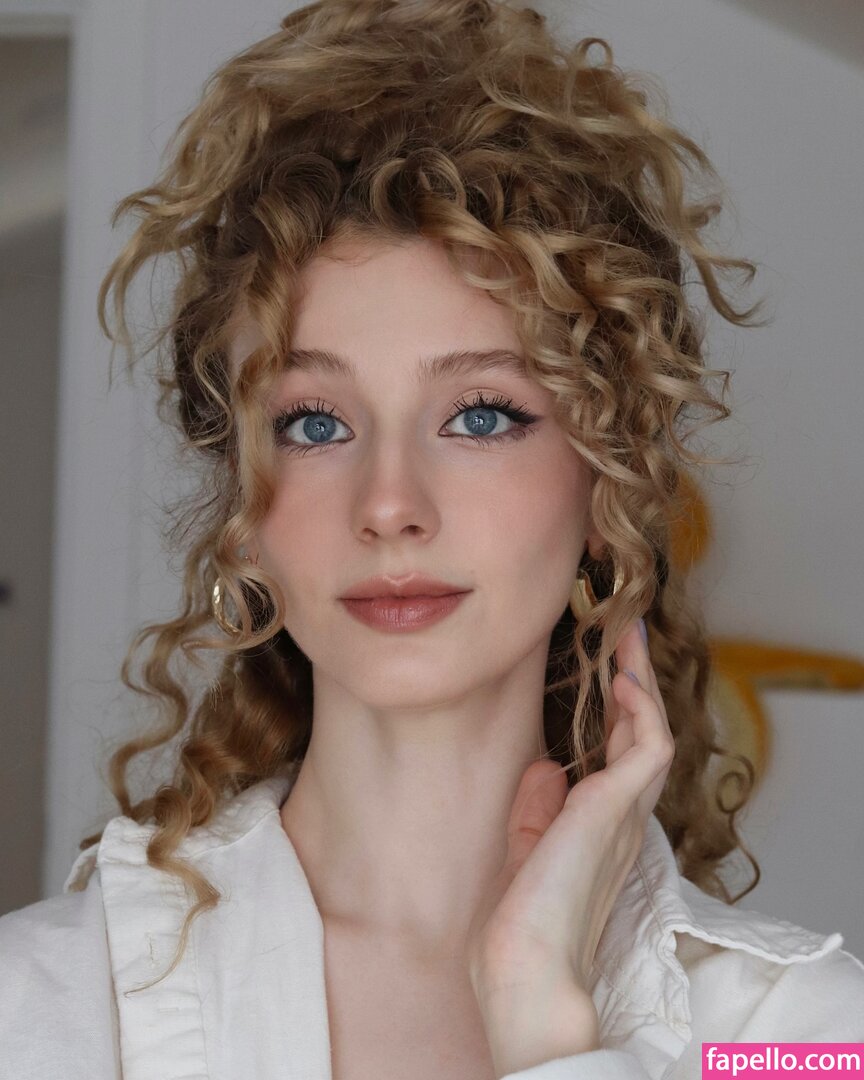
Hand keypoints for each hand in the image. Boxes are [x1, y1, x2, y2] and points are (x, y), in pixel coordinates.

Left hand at [468, 618, 674, 1066]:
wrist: (525, 966)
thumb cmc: (521, 921)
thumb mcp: (526, 847)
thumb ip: (538, 809)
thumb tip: (544, 769)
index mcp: (603, 827)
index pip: (620, 755)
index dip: (619, 711)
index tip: (608, 672)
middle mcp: (624, 817)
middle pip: (643, 733)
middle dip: (635, 682)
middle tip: (623, 635)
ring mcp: (628, 812)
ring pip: (652, 730)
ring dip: (641, 680)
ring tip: (625, 637)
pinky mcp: (620, 807)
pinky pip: (649, 744)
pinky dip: (641, 707)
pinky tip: (622, 678)